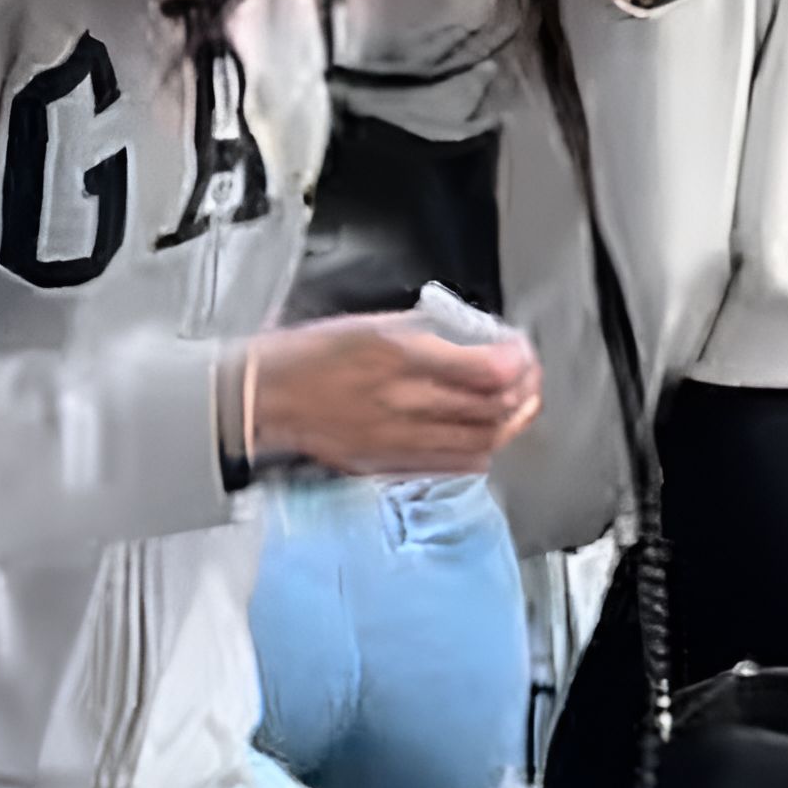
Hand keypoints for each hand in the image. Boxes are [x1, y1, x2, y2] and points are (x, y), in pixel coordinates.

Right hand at [234, 315, 539, 477]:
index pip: (484, 370)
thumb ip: (422, 331)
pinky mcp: (385, 463)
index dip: (516, 363)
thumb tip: (468, 339)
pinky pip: (448, 465)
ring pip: (478, 442)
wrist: (259, 400)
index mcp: (395, 355)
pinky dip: (476, 452)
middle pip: (491, 410)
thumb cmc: (303, 356)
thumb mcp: (366, 322)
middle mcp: (400, 400)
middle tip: (528, 379)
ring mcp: (394, 439)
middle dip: (522, 393)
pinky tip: (480, 439)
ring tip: (515, 410)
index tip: (521, 352)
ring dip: (506, 426)